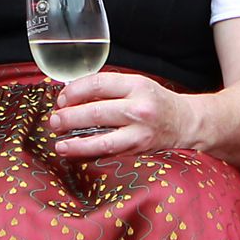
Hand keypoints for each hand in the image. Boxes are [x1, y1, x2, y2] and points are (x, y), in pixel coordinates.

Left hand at [46, 70, 198, 157]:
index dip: (75, 91)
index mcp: (137, 86)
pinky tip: (75, 154)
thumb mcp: (136, 85)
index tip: (62, 98)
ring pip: (101, 140)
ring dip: (75, 143)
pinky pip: (108, 153)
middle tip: (55, 121)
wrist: (185, 123)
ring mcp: (139, 133)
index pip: (98, 84)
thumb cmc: (156, 102)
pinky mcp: (138, 150)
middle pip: (95, 113)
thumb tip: (71, 95)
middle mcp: (139, 109)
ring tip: (59, 143)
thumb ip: (108, 89)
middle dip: (69, 118)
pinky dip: (88, 154)